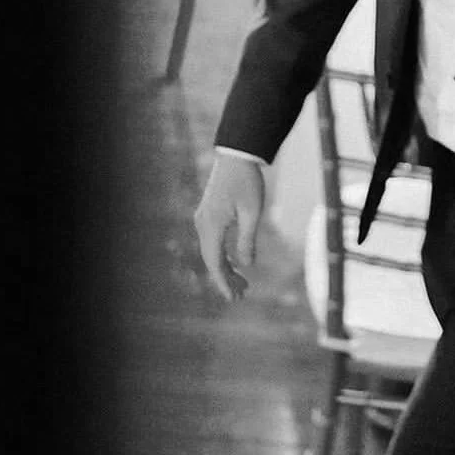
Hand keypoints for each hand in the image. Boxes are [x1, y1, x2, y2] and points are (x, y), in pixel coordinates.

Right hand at [193, 150, 265, 301]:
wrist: (237, 155)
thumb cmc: (247, 181)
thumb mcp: (252, 212)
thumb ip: (247, 240)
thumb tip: (247, 265)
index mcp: (211, 226)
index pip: (215, 263)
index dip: (224, 283)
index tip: (234, 299)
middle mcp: (203, 224)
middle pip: (212, 260)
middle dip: (226, 279)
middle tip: (243, 295)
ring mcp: (203, 219)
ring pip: (212, 252)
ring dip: (226, 268)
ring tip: (243, 283)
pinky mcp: (208, 214)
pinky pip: (213, 242)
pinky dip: (223, 255)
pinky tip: (236, 263)